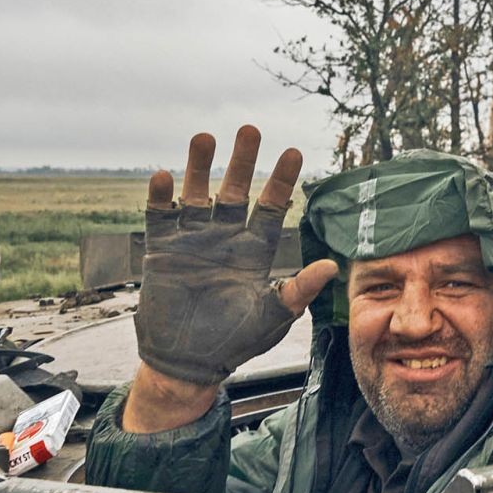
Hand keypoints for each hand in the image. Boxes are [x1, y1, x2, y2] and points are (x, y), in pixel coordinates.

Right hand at [122, 125, 337, 432]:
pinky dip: (162, 198)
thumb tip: (331, 266)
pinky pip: (161, 218)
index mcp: (255, 249)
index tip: (294, 151)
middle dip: (243, 160)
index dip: (282, 179)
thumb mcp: (271, 317)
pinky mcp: (162, 251)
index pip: (272, 205)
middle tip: (250, 129)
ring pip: (197, 194)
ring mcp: (193, 241)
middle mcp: (225, 237)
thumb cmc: (235, 341)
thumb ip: (297, 291)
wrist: (188, 363)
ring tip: (204, 137)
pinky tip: (164, 176)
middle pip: (236, 190)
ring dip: (198, 167)